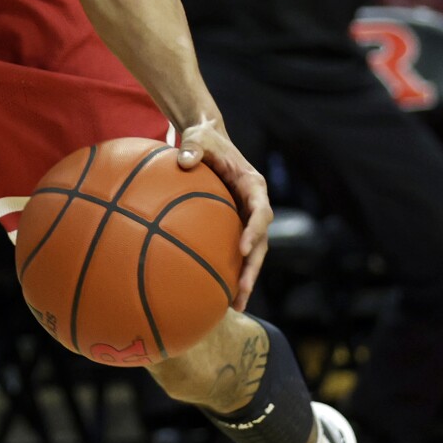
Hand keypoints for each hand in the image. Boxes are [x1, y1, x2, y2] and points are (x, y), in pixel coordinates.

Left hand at [174, 117, 270, 310]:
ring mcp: (245, 216)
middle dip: (253, 267)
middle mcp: (254, 204)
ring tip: (236, 305)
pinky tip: (217, 292)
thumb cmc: (203, 138)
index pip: (261, 212)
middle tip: (243, 290)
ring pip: (252, 252)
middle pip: (260, 241)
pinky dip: (229, 270)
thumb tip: (182, 160)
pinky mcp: (234, 224)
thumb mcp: (197, 138)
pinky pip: (234, 250)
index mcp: (253, 185)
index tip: (243, 248)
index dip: (255, 231)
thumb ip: (192, 148)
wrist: (207, 139)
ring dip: (246, 277)